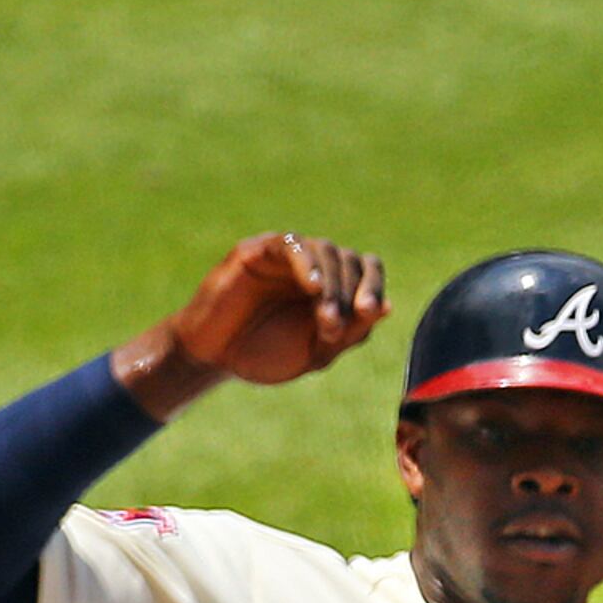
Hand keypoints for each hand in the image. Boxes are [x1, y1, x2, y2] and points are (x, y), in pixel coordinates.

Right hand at [113, 232, 387, 417]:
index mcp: (335, 288)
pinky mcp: (257, 251)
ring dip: (333, 285)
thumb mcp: (316, 353)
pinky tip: (314, 287)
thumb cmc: (266, 354)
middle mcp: (315, 266)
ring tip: (325, 320)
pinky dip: (307, 263)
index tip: (370, 312)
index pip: (368, 269)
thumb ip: (350, 332)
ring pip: (325, 250)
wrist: (215, 357)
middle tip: (335, 328)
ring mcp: (286, 256)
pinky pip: (290, 244)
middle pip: (350, 260)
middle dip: (350, 294)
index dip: (374, 285)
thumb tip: (387, 308)